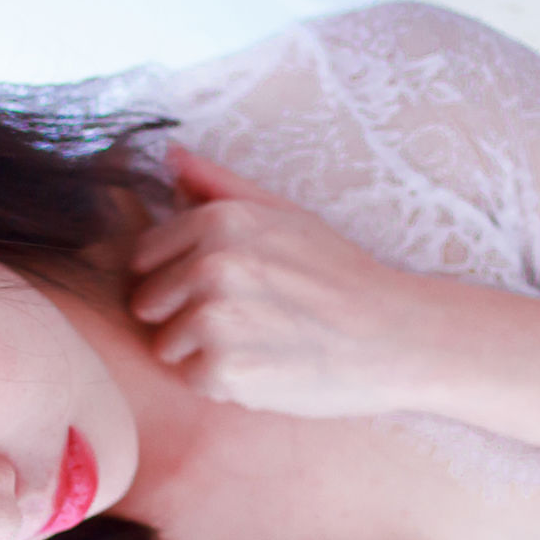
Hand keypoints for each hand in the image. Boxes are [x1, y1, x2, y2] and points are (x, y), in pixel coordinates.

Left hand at [126, 147, 434, 416]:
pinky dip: (225, 384)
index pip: (144, 257)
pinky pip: (194, 381)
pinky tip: (267, 368)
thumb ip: (219, 185)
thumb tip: (169, 155)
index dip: (177, 278)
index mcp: (218, 220)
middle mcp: (210, 264)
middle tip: (245, 320)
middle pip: (149, 304)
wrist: (394, 336)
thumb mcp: (285, 214)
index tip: (224, 288)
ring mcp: (215, 319)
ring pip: (166, 346)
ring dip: (203, 353)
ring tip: (259, 343)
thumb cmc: (341, 275)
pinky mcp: (225, 370)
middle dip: (184, 317)